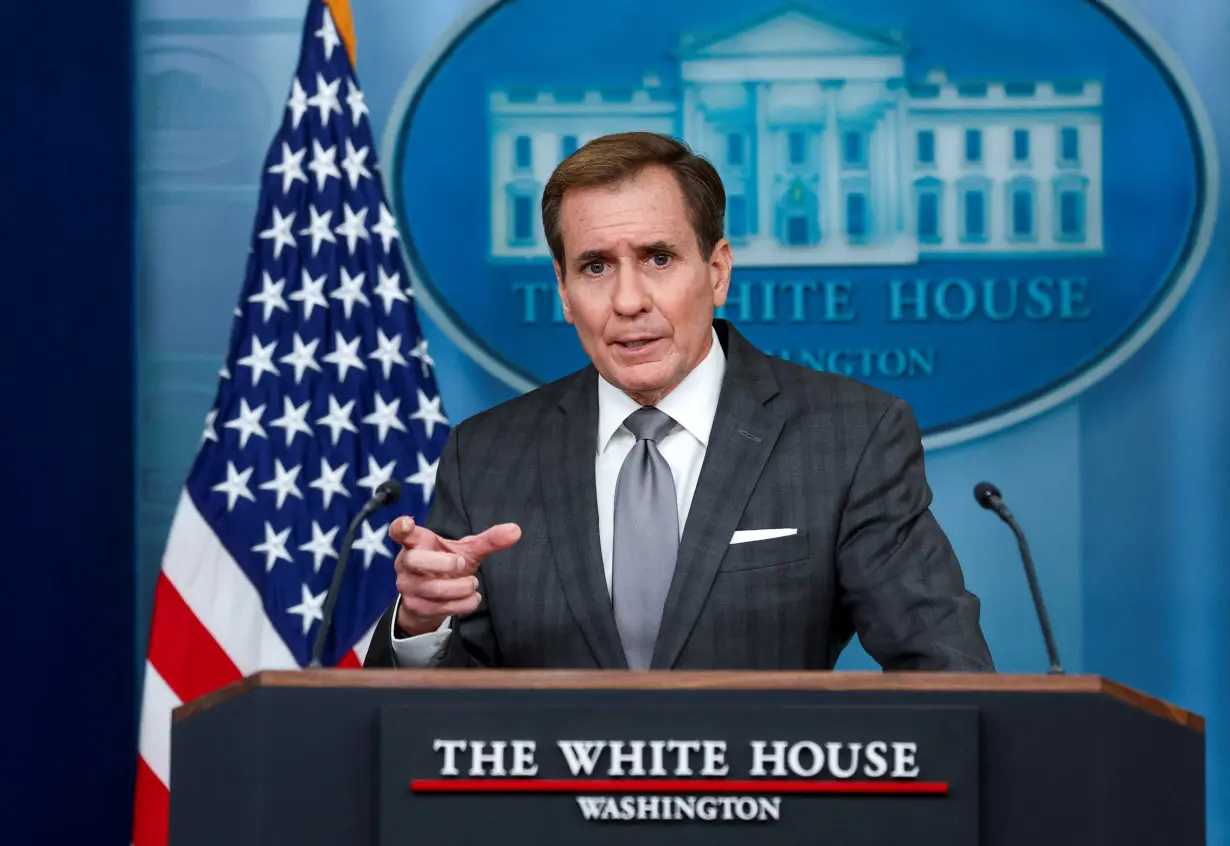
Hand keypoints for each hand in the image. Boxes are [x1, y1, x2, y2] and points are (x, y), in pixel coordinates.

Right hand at [388, 516, 520, 636]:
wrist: (433, 599)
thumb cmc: (446, 566)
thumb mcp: (466, 551)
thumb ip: (489, 540)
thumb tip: (516, 530)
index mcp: (416, 543)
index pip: (399, 531)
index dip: (400, 527)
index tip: (407, 524)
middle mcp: (406, 563)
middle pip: (414, 560)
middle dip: (442, 563)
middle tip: (461, 564)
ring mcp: (408, 586)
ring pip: (432, 588)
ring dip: (460, 587)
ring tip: (473, 583)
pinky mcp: (416, 607)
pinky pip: (440, 607)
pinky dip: (463, 603)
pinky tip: (471, 598)